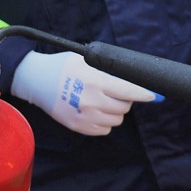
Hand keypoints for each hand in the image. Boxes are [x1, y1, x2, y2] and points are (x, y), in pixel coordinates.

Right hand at [11, 50, 157, 136]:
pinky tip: (95, 110)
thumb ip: (108, 71)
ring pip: (117, 120)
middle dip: (125, 99)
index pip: (128, 91)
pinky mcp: (78, 127)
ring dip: (115, 111)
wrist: (35, 80)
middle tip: (115, 91)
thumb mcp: (86, 61)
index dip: (145, 94)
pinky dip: (105, 122)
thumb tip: (131, 80)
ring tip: (103, 100)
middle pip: (125, 107)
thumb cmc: (62, 66)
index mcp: (95, 81)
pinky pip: (104, 130)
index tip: (155, 96)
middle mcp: (92, 101)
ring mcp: (85, 116)